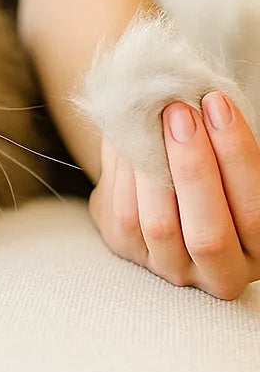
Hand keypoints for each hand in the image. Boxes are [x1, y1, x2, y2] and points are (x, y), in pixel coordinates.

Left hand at [89, 92, 259, 299]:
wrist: (155, 189)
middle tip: (179, 111)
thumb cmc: (208, 172)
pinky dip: (126, 172)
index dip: (237, 156)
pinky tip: (127, 138)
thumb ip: (220, 144)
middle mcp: (219, 271)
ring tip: (151, 118)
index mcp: (258, 249)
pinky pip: (125, 215)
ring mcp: (171, 267)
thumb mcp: (225, 165)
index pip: (255, 212)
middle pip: (208, 233)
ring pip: (160, 226)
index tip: (216, 103)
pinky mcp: (128, 251)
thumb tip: (198, 100)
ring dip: (154, 166)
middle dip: (195, 167)